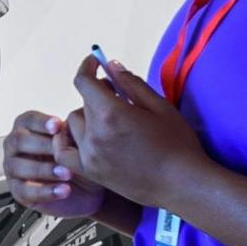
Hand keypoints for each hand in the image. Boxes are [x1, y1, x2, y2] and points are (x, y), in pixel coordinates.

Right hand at [3, 109, 111, 221]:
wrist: (88, 189)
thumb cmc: (79, 160)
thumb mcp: (79, 143)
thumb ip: (72, 131)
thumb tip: (72, 121)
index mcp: (27, 128)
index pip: (28, 120)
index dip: (41, 123)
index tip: (58, 127)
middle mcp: (15, 147)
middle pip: (18, 141)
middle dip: (42, 146)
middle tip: (63, 153)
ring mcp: (13, 169)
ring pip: (18, 166)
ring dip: (44, 169)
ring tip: (67, 174)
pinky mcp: (19, 192)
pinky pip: (25, 191)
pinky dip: (45, 191)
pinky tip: (64, 190)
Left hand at [62, 52, 209, 211]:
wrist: (182, 184)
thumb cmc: (177, 144)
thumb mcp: (160, 106)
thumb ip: (132, 84)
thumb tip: (111, 66)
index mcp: (111, 113)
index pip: (84, 82)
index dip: (88, 67)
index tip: (95, 61)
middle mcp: (94, 134)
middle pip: (83, 103)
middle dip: (99, 95)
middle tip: (120, 98)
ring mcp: (89, 155)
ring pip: (73, 124)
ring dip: (87, 117)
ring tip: (110, 122)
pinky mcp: (90, 172)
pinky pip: (64, 152)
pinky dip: (67, 141)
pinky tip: (81, 137)